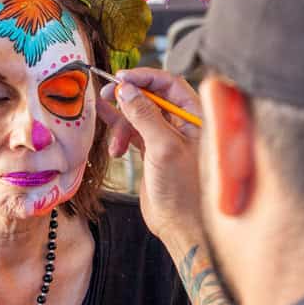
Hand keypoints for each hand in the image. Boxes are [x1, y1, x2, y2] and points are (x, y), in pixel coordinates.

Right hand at [96, 68, 203, 247]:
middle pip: (152, 96)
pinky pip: (135, 132)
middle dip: (128, 98)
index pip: (170, 84)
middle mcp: (184, 123)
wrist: (180, 227)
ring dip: (122, 123)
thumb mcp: (163, 148)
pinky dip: (121, 133)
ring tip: (114, 144)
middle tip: (106, 96)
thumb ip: (145, 116)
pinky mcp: (154, 152)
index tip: (121, 78)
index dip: (144, 78)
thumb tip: (126, 90)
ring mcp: (168, 137)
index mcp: (197, 117)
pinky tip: (112, 140)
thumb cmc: (184, 191)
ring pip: (139, 115)